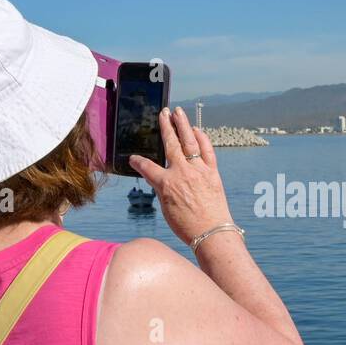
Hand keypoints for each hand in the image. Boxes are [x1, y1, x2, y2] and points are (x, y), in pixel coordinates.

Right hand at [129, 106, 234, 246]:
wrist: (212, 232)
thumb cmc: (188, 225)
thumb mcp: (166, 209)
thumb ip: (161, 189)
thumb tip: (158, 178)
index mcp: (166, 184)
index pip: (147, 168)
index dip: (138, 162)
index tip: (133, 159)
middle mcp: (182, 173)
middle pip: (170, 144)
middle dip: (165, 126)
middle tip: (163, 113)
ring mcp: (198, 171)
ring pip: (189, 141)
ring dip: (183, 124)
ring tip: (178, 112)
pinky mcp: (212, 172)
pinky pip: (207, 150)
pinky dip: (202, 139)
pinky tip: (197, 130)